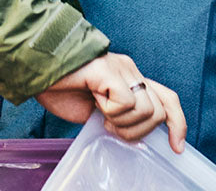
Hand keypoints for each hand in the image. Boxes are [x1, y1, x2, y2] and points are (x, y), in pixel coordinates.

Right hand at [36, 53, 185, 151]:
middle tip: (109, 124)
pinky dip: (110, 110)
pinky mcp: (109, 69)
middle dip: (136, 130)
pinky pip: (126, 102)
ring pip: (145, 109)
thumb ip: (119, 113)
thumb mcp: (98, 108)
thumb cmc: (62, 88)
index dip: (177, 123)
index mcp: (129, 77)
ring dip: (121, 121)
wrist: (37, 69)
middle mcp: (129, 69)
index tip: (176, 148)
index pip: (166, 98)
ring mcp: (120, 67)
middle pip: (158, 111)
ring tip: (99, 110)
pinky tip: (94, 100)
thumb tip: (138, 132)